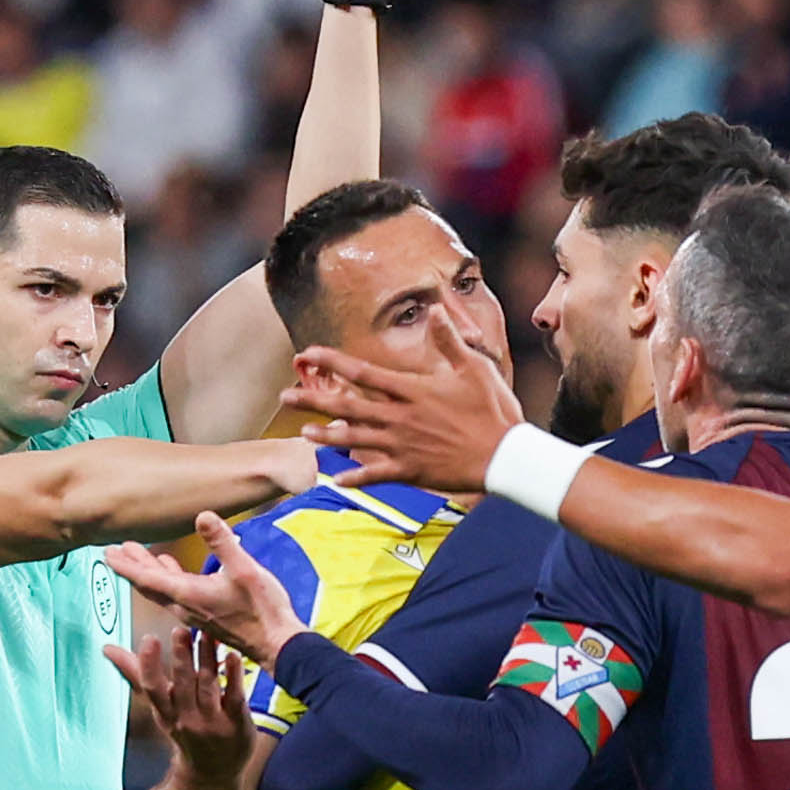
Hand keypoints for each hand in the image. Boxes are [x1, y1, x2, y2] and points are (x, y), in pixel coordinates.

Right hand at [105, 619, 258, 783]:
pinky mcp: (236, 723)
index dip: (149, 665)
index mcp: (164, 713)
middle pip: (182, 685)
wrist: (213, 772)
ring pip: (207, 685)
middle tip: (181, 630)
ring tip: (207, 634)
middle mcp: (186, 718)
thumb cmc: (183, 729)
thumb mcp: (159, 708)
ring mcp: (212, 722)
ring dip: (207, 658)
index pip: (153, 688)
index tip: (149, 639)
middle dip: (180, 658)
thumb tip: (108, 648)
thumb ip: (137, 675)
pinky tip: (233, 655)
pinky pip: (234, 696)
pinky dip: (234, 676)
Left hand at [108, 514, 308, 671]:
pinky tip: (171, 568)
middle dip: (131, 566)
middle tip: (113, 550)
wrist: (277, 644)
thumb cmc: (263, 610)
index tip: (107, 553)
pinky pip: (176, 594)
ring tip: (137, 554)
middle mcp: (185, 606)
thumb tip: (202, 516)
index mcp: (188, 594)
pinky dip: (167, 578)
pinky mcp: (205, 615)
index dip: (126, 564)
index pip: (147, 577)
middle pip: (149, 584)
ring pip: (162, 589)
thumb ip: (222, 542)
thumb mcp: (245, 570)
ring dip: (147, 571)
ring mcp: (194, 613)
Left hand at [289, 339, 523, 492]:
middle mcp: (400, 417)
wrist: (505, 456)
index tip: (308, 353)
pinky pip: (375, 475)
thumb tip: (435, 310)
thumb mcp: (474, 367)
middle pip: (347, 406)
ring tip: (304, 433)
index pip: (362, 371)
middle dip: (313, 400)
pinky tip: (335, 479)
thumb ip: (448, 340)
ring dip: (327, 436)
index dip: (332, 361)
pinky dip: (355, 478)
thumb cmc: (492, 409)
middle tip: (284, 396)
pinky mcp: (410, 471)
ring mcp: (402, 446)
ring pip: (355, 440)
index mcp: (411, 390)